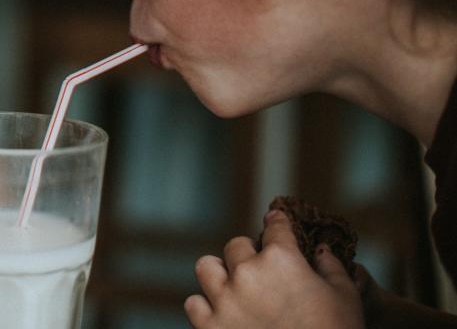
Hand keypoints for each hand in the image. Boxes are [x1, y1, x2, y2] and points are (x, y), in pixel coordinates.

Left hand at [184, 210, 363, 328]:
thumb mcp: (345, 297)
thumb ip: (331, 266)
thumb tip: (320, 249)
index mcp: (281, 258)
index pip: (275, 226)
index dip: (277, 222)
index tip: (274, 221)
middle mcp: (247, 272)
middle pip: (236, 246)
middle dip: (249, 255)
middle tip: (261, 271)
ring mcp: (225, 300)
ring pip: (206, 268)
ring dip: (219, 275)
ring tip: (232, 287)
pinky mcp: (210, 327)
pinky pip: (194, 304)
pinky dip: (206, 307)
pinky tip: (221, 313)